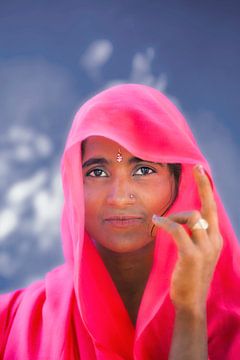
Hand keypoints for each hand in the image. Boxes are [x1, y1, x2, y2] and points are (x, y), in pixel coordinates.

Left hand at [152, 164, 222, 312]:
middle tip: (197, 168)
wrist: (191, 302)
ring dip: (174, 216)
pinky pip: (177, 230)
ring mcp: (205, 249)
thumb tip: (182, 219)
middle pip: (209, 207)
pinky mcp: (192, 256)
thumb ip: (194, 236)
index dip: (208, 189)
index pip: (213, 209)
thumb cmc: (190, 276)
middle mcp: (214, 241)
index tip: (203, 171)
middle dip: (203, 185)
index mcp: (215, 239)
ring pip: (191, 217)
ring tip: (162, 223)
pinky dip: (165, 223)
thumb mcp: (198, 253)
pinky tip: (156, 222)